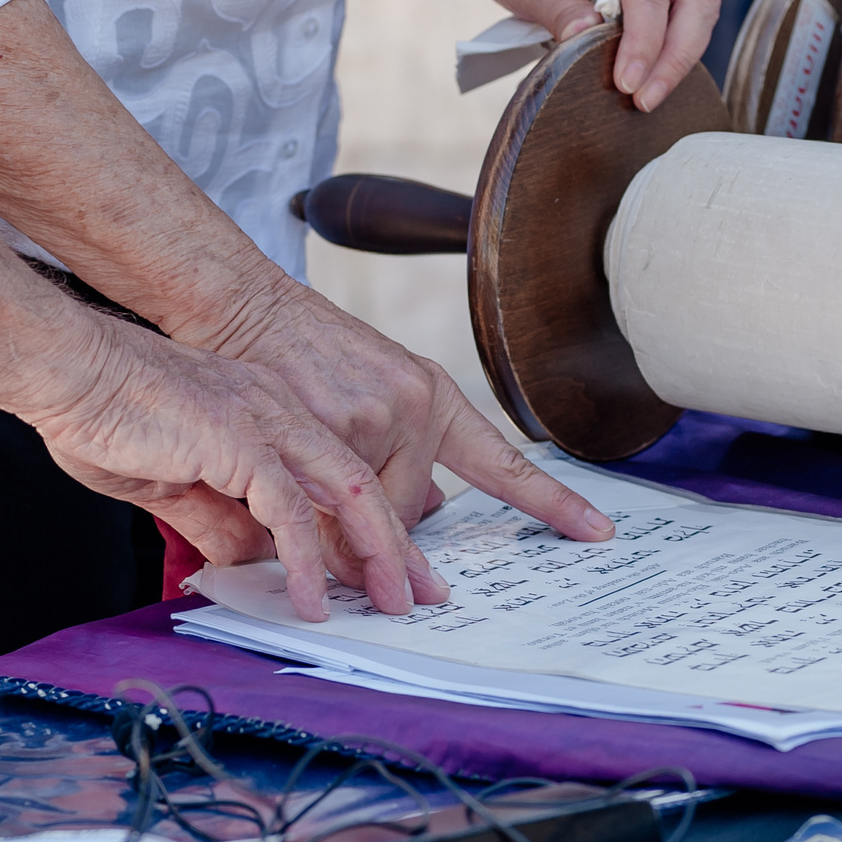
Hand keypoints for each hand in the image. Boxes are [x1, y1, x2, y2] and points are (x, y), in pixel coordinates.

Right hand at [15, 312, 449, 621]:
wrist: (65, 370)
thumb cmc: (103, 415)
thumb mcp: (173, 481)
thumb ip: (217, 516)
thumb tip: (247, 558)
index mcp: (269, 414)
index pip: (339, 477)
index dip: (369, 527)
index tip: (387, 570)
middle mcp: (281, 413)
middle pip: (362, 485)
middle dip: (398, 545)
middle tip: (421, 594)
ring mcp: (267, 422)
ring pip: (347, 495)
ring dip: (375, 555)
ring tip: (390, 604)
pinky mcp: (241, 441)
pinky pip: (289, 512)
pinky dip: (305, 561)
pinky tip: (311, 600)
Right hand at [193, 275, 614, 551]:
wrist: (244, 308)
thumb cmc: (299, 359)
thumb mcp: (370, 391)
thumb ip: (405, 448)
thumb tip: (431, 513)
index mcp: (434, 397)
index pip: (502, 464)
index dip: (553, 502)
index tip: (598, 533)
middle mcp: (419, 405)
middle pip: (412, 516)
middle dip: (376, 532)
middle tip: (347, 520)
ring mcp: (381, 415)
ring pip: (368, 518)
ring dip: (333, 523)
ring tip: (300, 482)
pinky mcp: (337, 426)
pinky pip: (331, 510)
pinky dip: (306, 519)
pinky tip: (284, 490)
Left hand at [448, 0, 720, 112]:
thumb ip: (558, 6)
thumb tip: (587, 41)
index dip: (644, 40)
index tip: (627, 82)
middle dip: (675, 55)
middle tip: (645, 99)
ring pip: (699, 9)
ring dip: (679, 56)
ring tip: (647, 96)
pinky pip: (685, 15)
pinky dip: (673, 49)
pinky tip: (650, 78)